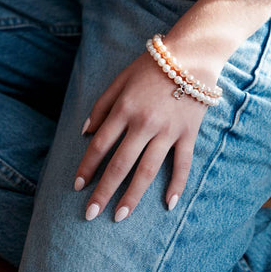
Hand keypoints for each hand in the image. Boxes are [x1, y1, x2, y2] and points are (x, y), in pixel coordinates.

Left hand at [74, 48, 220, 222]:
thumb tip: (85, 132)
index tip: (78, 186)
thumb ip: (101, 105)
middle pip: (120, 164)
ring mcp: (168, 131)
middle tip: (90, 214)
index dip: (87, 167)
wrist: (192, 55)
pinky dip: (176, 185)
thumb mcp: (120, 80)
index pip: (100, 145)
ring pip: (147, 170)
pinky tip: (168, 205)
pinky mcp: (188, 134)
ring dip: (132, 196)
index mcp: (124, 109)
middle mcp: (144, 124)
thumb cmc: (152, 67)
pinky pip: (182, 165)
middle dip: (103, 191)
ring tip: (120, 216)